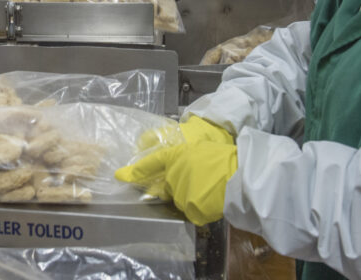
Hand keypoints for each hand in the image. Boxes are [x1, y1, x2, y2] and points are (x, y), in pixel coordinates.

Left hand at [117, 117, 237, 225]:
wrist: (240, 176)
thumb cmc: (223, 159)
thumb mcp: (200, 149)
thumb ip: (182, 159)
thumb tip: (177, 170)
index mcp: (175, 156)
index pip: (151, 163)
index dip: (135, 171)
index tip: (120, 176)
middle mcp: (173, 176)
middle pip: (168, 186)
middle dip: (178, 185)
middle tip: (200, 181)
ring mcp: (181, 195)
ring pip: (180, 199)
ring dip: (191, 196)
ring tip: (211, 188)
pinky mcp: (190, 210)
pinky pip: (192, 212)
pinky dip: (201, 208)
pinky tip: (213, 199)